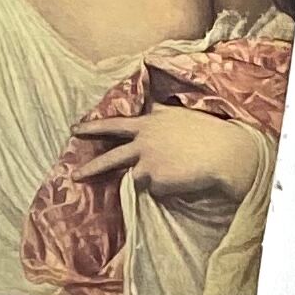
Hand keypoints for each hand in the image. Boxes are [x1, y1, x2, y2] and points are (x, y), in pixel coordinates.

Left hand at [68, 106, 267, 207]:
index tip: (75, 128)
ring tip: (79, 179)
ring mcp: (146, 160)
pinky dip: (163, 188)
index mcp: (151, 120)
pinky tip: (178, 181)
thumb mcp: (181, 115)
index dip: (95, 125)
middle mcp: (144, 139)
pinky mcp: (152, 179)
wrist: (222, 152)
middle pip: (110, 154)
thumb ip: (161, 114)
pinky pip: (153, 189)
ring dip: (104, 176)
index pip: (117, 123)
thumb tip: (150, 105)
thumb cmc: (209, 133)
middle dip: (89, 161)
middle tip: (72, 172)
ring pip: (128, 175)